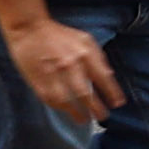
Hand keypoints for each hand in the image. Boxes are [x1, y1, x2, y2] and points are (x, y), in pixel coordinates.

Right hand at [8, 13, 123, 124]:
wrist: (30, 29)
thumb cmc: (61, 34)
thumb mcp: (85, 39)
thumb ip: (98, 57)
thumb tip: (109, 75)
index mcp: (84, 53)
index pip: (103, 77)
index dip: (112, 93)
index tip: (118, 104)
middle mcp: (69, 65)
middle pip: (84, 93)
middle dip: (96, 108)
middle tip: (102, 117)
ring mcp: (51, 74)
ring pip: (65, 100)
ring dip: (76, 112)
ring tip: (84, 119)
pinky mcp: (36, 80)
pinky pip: (49, 99)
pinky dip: (58, 107)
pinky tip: (65, 111)